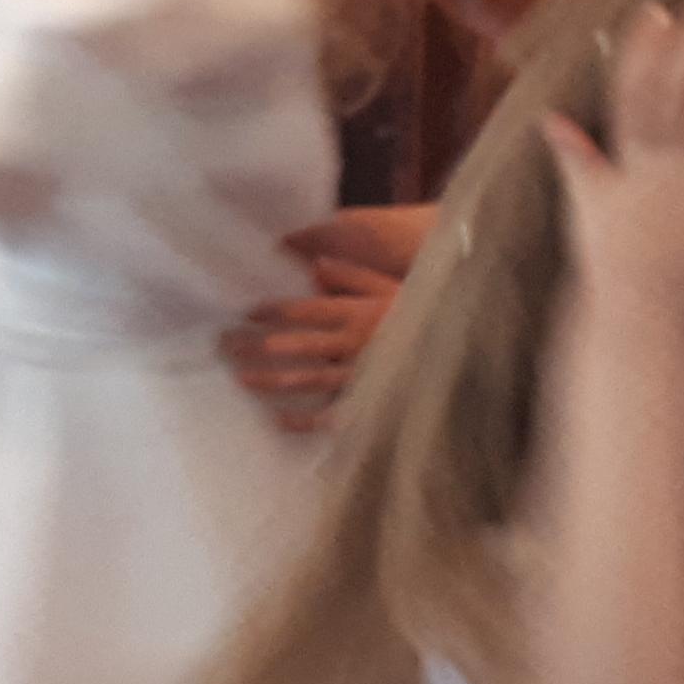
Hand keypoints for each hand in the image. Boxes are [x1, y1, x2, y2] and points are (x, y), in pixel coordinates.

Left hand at [221, 242, 402, 432]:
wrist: (459, 355)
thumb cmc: (421, 317)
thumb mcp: (392, 288)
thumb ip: (353, 276)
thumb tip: (316, 262)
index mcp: (358, 314)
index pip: (305, 311)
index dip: (271, 311)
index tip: (246, 312)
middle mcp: (354, 345)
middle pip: (295, 345)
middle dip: (257, 345)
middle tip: (224, 345)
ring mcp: (359, 377)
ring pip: (307, 380)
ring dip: (270, 381)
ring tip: (240, 379)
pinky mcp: (368, 404)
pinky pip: (331, 416)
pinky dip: (304, 421)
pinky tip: (277, 420)